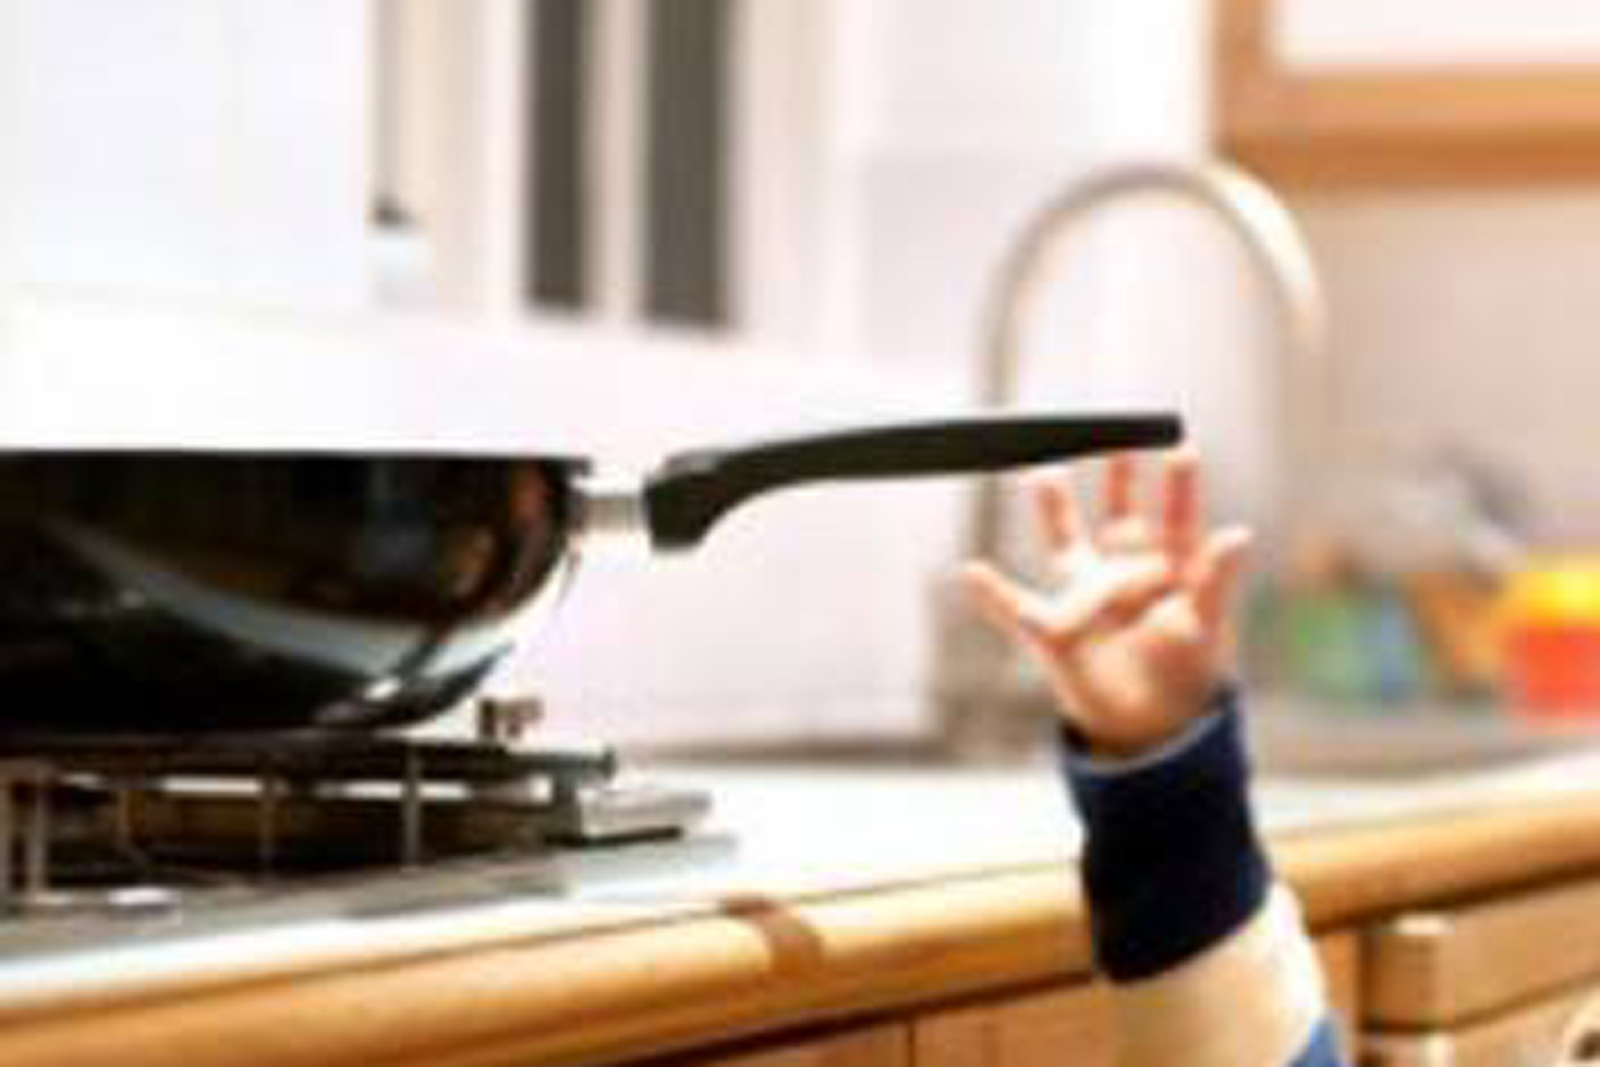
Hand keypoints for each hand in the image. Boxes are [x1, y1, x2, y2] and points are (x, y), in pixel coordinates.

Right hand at [963, 450, 1252, 758]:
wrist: (1151, 728)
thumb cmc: (1188, 673)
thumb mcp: (1207, 624)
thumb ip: (1218, 579)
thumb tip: (1240, 533)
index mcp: (1170, 572)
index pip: (1176, 519)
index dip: (1179, 484)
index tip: (1180, 445)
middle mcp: (1126, 574)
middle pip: (1119, 517)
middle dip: (1116, 479)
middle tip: (1112, 437)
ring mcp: (1087, 598)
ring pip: (1065, 544)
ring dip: (1054, 511)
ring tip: (1042, 473)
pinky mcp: (1055, 631)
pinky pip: (1016, 608)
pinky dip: (992, 595)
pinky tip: (971, 572)